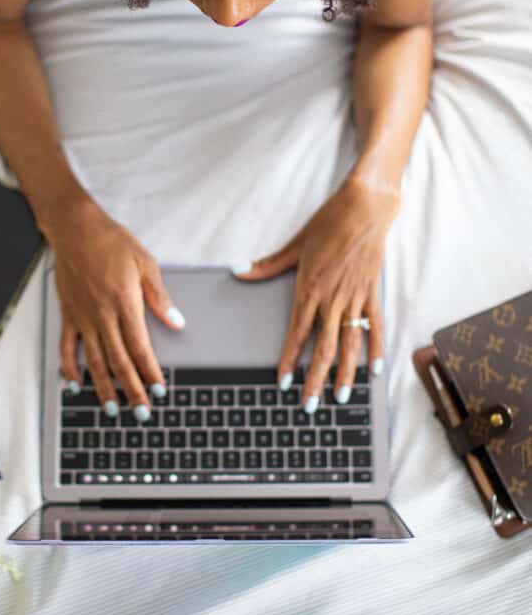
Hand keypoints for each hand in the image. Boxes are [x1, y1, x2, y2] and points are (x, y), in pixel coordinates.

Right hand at [42, 195, 185, 418]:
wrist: (75, 228)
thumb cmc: (112, 242)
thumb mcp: (146, 264)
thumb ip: (160, 297)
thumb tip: (177, 322)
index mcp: (125, 303)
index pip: (140, 347)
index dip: (149, 372)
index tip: (159, 390)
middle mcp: (102, 315)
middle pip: (118, 361)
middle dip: (131, 390)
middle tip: (141, 411)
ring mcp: (83, 317)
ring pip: (94, 361)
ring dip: (103, 388)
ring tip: (112, 409)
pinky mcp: (68, 315)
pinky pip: (67, 347)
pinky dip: (70, 368)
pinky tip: (76, 384)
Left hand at [235, 175, 399, 410]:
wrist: (365, 208)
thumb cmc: (329, 223)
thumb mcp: (296, 244)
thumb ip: (269, 264)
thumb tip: (240, 270)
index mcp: (310, 288)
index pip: (297, 333)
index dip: (289, 360)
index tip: (283, 382)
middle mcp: (332, 299)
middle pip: (323, 348)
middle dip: (315, 380)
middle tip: (310, 406)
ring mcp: (355, 298)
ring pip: (349, 344)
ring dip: (344, 373)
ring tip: (340, 397)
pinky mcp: (372, 293)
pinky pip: (374, 326)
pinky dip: (374, 348)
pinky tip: (374, 370)